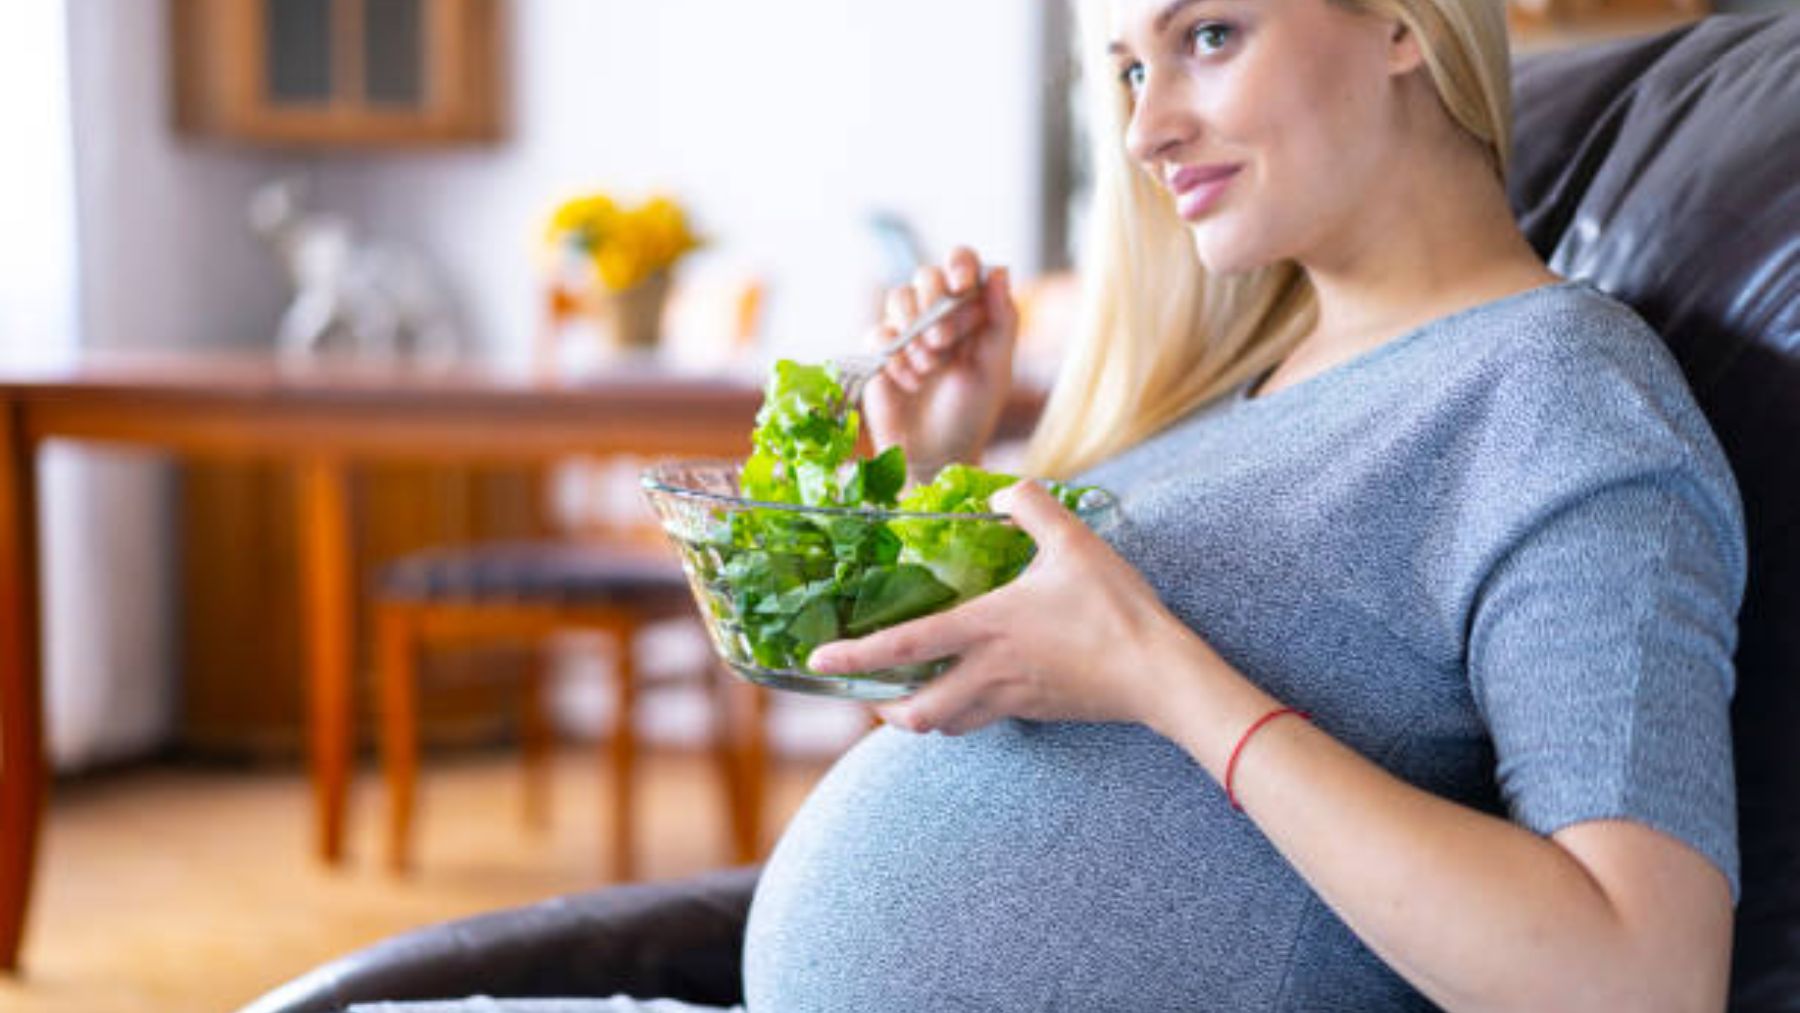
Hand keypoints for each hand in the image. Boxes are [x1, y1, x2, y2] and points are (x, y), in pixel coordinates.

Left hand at [808, 480, 1214, 736]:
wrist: (1160, 674)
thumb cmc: (1116, 609)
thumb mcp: (1074, 542)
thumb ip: (1033, 507)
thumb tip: (1004, 491)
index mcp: (986, 628)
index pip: (906, 645)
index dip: (856, 654)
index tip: (819, 659)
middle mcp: (989, 671)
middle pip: (917, 712)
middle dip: (886, 709)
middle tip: (872, 692)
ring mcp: (1012, 698)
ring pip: (948, 725)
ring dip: (922, 715)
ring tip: (912, 694)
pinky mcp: (1035, 711)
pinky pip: (985, 720)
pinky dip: (964, 712)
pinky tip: (973, 689)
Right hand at [862, 247, 1016, 474]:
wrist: (937, 455)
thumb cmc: (971, 413)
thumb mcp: (995, 369)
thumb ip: (1002, 320)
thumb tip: (999, 270)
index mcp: (970, 310)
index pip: (961, 263)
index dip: (959, 264)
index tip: (962, 285)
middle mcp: (936, 314)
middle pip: (926, 275)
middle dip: (935, 304)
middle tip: (943, 341)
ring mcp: (906, 332)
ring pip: (898, 297)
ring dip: (914, 330)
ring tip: (929, 367)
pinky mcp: (880, 353)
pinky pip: (879, 334)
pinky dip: (896, 358)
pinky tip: (910, 382)